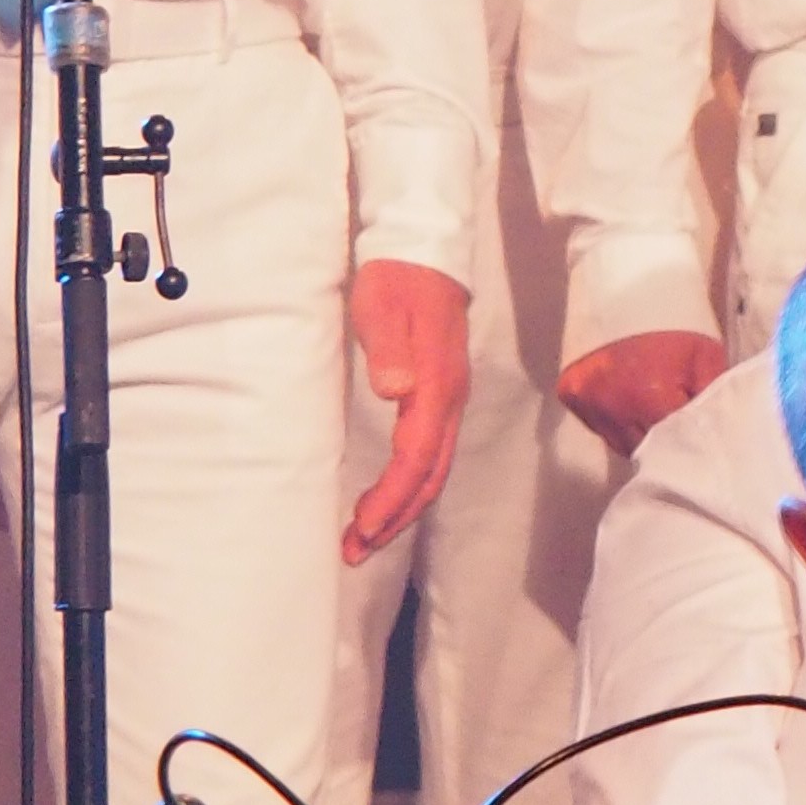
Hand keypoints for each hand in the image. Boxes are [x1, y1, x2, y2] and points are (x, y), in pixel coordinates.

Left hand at [344, 257, 469, 563]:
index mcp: (438, 385)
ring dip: (401, 509)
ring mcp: (448, 401)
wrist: (421, 254)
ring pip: (432, 470)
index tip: (363, 526)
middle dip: (395, 518)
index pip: (417, 456)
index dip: (392, 496)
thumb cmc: (395, 280)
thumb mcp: (382, 306)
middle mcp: (450, 401)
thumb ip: (389, 348)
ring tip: (364, 539)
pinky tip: (384, 500)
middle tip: (355, 550)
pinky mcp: (439, 399)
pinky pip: (428, 456)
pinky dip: (408, 487)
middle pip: (430, 476)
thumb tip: (396, 390)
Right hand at [561, 330, 727, 455]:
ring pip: (617, 442)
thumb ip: (710, 400)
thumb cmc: (675, 317)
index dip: (687, 441)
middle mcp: (611, 405)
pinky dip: (613, 421)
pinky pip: (596, 425)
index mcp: (648, 397)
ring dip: (636, 435)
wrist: (627, 278)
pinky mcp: (569, 394)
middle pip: (642, 447)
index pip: (671, 443)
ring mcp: (585, 400)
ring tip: (652, 415)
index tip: (697, 437)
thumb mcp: (706, 356)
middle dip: (661, 441)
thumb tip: (715, 435)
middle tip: (676, 428)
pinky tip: (628, 402)